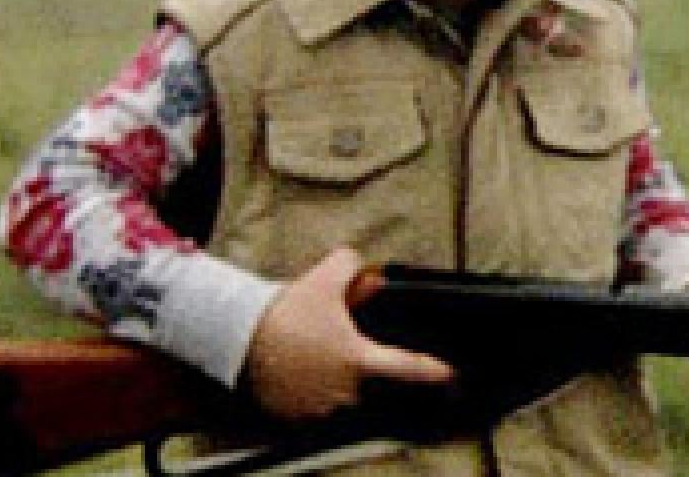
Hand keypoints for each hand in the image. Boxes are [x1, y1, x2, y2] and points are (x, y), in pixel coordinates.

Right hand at [244, 247, 453, 420]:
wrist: (239, 339)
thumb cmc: (285, 314)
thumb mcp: (322, 282)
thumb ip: (353, 270)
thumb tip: (372, 273)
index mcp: (359, 359)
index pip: (407, 368)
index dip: (433, 371)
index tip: (448, 373)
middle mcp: (346, 389)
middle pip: (370, 380)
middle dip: (363, 363)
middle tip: (340, 343)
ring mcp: (323, 407)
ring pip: (343, 394)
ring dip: (337, 378)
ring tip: (314, 354)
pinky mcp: (299, 417)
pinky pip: (316, 407)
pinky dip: (314, 391)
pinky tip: (301, 371)